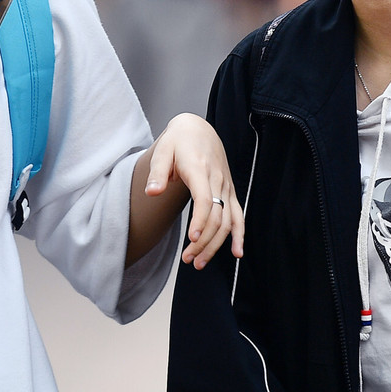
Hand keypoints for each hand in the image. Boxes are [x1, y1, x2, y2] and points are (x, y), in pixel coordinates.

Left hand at [145, 113, 244, 269]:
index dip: (201, 220)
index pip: (204, 199)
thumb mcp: (163, 150)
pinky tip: (237, 252)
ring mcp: (226, 187)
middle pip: (217, 216)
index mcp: (200, 169)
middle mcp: (217, 180)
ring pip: (227, 220)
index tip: (192, 238)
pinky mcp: (229, 191)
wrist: (198, 129)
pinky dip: (239, 234)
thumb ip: (158, 172)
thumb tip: (152, 192)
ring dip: (216, 244)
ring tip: (199, 262)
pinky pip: (238, 215)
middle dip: (204, 241)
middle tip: (188, 259)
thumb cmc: (178, 141)